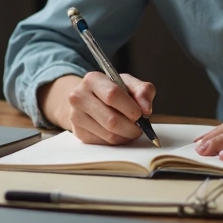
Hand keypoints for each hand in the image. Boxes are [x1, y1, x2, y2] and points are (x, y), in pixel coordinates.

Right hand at [41, 72, 155, 144]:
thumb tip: (146, 108)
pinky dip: (117, 141)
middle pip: (111, 120)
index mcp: (93, 79)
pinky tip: (120, 133)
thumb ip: (143, 91)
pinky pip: (104, 143)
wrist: (88, 98)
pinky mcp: (79, 132)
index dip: (130, 107)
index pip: (112, 95)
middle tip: (140, 127)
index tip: (140, 114)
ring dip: (126, 136)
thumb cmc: (111, 90)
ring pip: (109, 135)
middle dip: (131, 127)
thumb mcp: (128, 83)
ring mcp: (76, 116)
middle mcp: (79, 97)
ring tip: (132, 129)